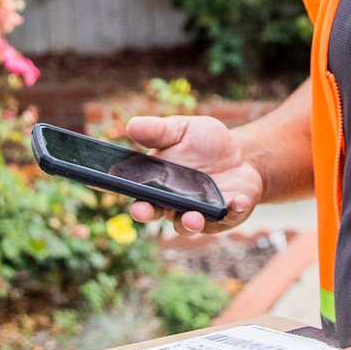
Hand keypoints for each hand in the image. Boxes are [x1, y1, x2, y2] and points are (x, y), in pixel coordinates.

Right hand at [121, 114, 263, 233]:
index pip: (133, 190)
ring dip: (189, 222)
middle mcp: (174, 203)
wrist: (242, 155)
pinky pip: (229, 216)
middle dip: (148, 213)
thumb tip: (132, 125)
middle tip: (142, 210)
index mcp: (157, 183)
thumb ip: (158, 131)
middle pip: (155, 212)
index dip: (119, 191)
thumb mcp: (182, 129)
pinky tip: (237, 199)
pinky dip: (233, 210)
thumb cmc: (204, 144)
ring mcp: (199, 212)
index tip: (108, 188)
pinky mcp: (226, 214)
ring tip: (193, 217)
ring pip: (188, 224)